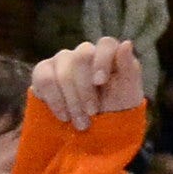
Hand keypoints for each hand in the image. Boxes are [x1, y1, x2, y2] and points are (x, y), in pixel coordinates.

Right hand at [30, 37, 146, 126]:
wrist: (97, 130)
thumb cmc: (117, 107)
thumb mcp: (129, 92)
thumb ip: (130, 68)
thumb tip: (126, 43)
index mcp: (107, 53)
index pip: (105, 44)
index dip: (101, 61)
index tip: (100, 82)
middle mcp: (83, 53)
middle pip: (80, 58)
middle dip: (85, 90)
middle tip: (91, 114)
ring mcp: (61, 61)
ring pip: (62, 71)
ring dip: (71, 100)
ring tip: (79, 121)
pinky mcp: (43, 73)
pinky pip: (43, 79)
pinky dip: (54, 100)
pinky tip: (64, 115)